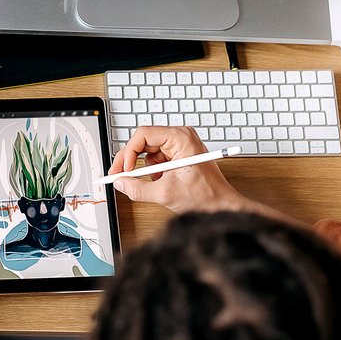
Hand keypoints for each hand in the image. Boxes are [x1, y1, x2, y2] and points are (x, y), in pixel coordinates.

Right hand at [109, 126, 245, 212]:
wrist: (221, 205)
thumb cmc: (206, 195)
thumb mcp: (166, 193)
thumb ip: (138, 188)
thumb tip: (120, 183)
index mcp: (181, 138)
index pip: (144, 134)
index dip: (129, 152)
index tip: (123, 169)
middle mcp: (180, 137)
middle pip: (144, 141)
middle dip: (131, 161)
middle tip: (119, 175)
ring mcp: (180, 146)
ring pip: (148, 152)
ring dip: (146, 170)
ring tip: (155, 183)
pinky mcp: (178, 155)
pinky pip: (156, 160)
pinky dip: (153, 173)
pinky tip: (162, 182)